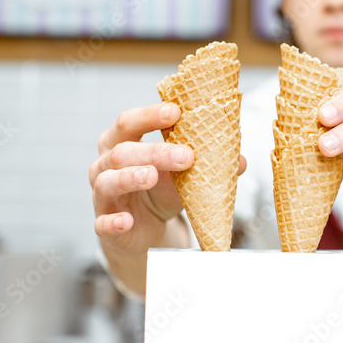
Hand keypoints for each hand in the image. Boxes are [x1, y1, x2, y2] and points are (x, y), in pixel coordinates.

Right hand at [90, 102, 245, 256]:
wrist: (147, 230)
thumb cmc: (160, 191)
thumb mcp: (184, 175)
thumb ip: (206, 164)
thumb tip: (240, 161)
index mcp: (122, 143)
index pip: (129, 122)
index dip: (149, 115)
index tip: (176, 112)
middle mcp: (106, 165)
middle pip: (122, 151)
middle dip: (154, 151)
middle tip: (185, 156)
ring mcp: (102, 195)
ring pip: (107, 182)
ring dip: (129, 177)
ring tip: (152, 176)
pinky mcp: (104, 223)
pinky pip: (102, 222)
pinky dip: (113, 221)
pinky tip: (126, 220)